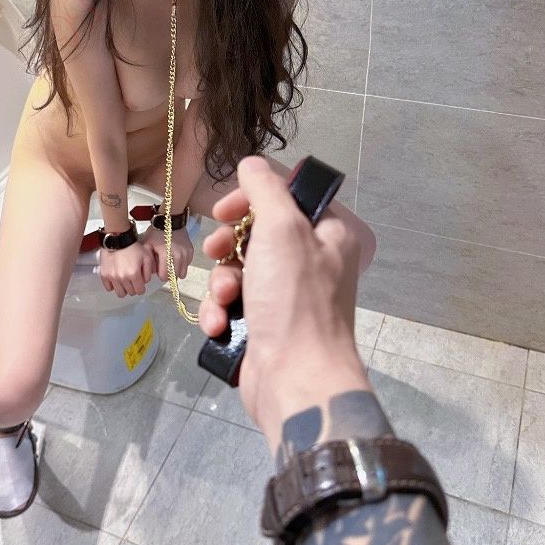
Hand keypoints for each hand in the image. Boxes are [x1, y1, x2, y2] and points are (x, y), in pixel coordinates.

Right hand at [98, 239, 156, 296]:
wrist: (117, 239)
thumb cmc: (132, 246)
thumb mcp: (147, 257)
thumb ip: (149, 271)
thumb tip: (145, 281)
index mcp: (134, 274)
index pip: (140, 291)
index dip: (142, 288)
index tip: (140, 284)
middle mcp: (122, 277)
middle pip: (130, 293)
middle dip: (133, 287)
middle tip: (133, 279)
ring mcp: (112, 277)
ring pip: (120, 293)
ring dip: (124, 289)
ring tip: (125, 280)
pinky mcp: (104, 275)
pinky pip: (109, 288)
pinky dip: (113, 285)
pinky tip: (116, 279)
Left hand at [141, 224, 193, 282]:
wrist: (170, 220)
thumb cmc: (157, 232)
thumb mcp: (147, 245)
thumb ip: (148, 260)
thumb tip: (152, 274)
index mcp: (166, 254)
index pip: (165, 276)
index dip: (161, 275)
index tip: (159, 272)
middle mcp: (178, 254)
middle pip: (175, 276)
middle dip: (169, 274)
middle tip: (165, 268)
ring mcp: (186, 253)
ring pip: (182, 273)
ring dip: (176, 271)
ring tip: (171, 264)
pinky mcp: (191, 251)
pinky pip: (187, 265)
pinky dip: (182, 264)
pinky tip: (176, 258)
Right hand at [199, 156, 373, 432]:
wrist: (296, 380)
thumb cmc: (295, 299)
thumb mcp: (282, 229)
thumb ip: (265, 189)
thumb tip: (251, 164)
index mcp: (330, 235)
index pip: (288, 197)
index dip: (252, 198)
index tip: (224, 210)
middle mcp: (313, 263)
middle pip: (257, 234)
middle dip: (228, 245)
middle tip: (215, 250)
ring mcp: (289, 298)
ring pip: (239, 272)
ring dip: (221, 283)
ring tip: (225, 299)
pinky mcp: (266, 327)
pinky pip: (233, 305)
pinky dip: (221, 312)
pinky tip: (220, 324)